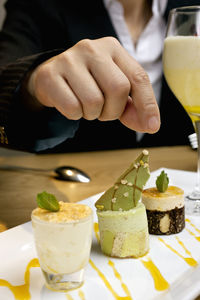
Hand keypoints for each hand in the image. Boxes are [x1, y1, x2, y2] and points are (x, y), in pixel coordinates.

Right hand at [27, 37, 159, 132]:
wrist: (51, 77)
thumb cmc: (88, 83)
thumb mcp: (113, 89)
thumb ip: (132, 106)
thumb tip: (150, 125)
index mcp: (113, 48)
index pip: (138, 77)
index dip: (148, 104)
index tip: (152, 126)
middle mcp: (92, 48)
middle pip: (118, 89)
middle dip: (113, 111)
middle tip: (103, 112)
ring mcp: (69, 59)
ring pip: (94, 101)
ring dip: (92, 115)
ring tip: (86, 107)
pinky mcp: (50, 75)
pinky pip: (72, 108)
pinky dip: (75, 115)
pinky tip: (72, 105)